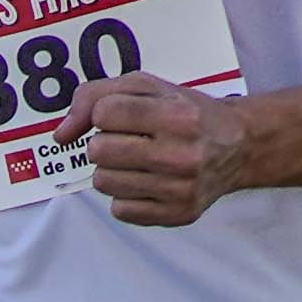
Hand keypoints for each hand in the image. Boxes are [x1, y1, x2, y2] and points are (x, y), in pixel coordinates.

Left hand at [69, 73, 246, 226]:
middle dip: (105, 142)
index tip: (124, 115)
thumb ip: (95, 96)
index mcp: (178, 116)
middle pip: (98, 151)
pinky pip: (120, 209)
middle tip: (130, 140)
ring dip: (112, 169)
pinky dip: (126, 195)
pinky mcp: (178, 214)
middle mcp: (182, 154)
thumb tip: (61, 135)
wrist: (240, 146)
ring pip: (104, 182)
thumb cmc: (186, 113)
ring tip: (139, 160)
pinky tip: (148, 181)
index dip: (105, 113)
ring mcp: (181, 188)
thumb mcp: (147, 87)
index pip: (104, 113)